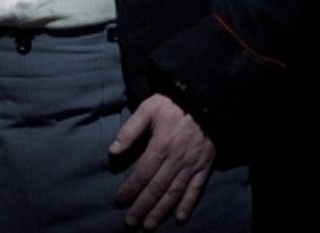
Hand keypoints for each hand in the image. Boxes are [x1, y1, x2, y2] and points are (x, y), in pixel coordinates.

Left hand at [110, 94, 214, 228]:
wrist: (206, 99)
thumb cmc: (174, 103)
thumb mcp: (149, 108)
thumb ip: (130, 129)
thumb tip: (113, 150)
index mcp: (161, 146)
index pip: (142, 174)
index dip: (129, 189)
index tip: (118, 201)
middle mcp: (176, 160)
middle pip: (156, 189)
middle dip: (142, 207)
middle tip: (130, 223)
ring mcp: (191, 165)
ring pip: (174, 193)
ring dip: (161, 211)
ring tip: (149, 226)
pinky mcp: (204, 166)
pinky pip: (196, 188)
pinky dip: (188, 204)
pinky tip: (179, 217)